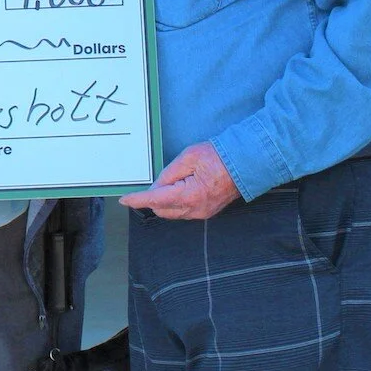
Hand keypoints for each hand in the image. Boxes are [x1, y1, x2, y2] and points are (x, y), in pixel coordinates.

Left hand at [122, 141, 240, 219]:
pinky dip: (176, 203)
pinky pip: (183, 211)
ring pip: (172, 212)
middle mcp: (195, 209)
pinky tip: (181, 188)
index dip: (138, 200)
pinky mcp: (207, 212)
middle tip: (159, 181)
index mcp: (189, 195)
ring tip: (176, 181)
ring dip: (165, 201)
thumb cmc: (219, 157)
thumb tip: (156, 187)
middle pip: (162, 209)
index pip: (155, 200)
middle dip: (153, 198)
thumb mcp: (189, 157)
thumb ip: (169, 174)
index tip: (124, 200)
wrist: (245, 163)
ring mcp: (202, 213)